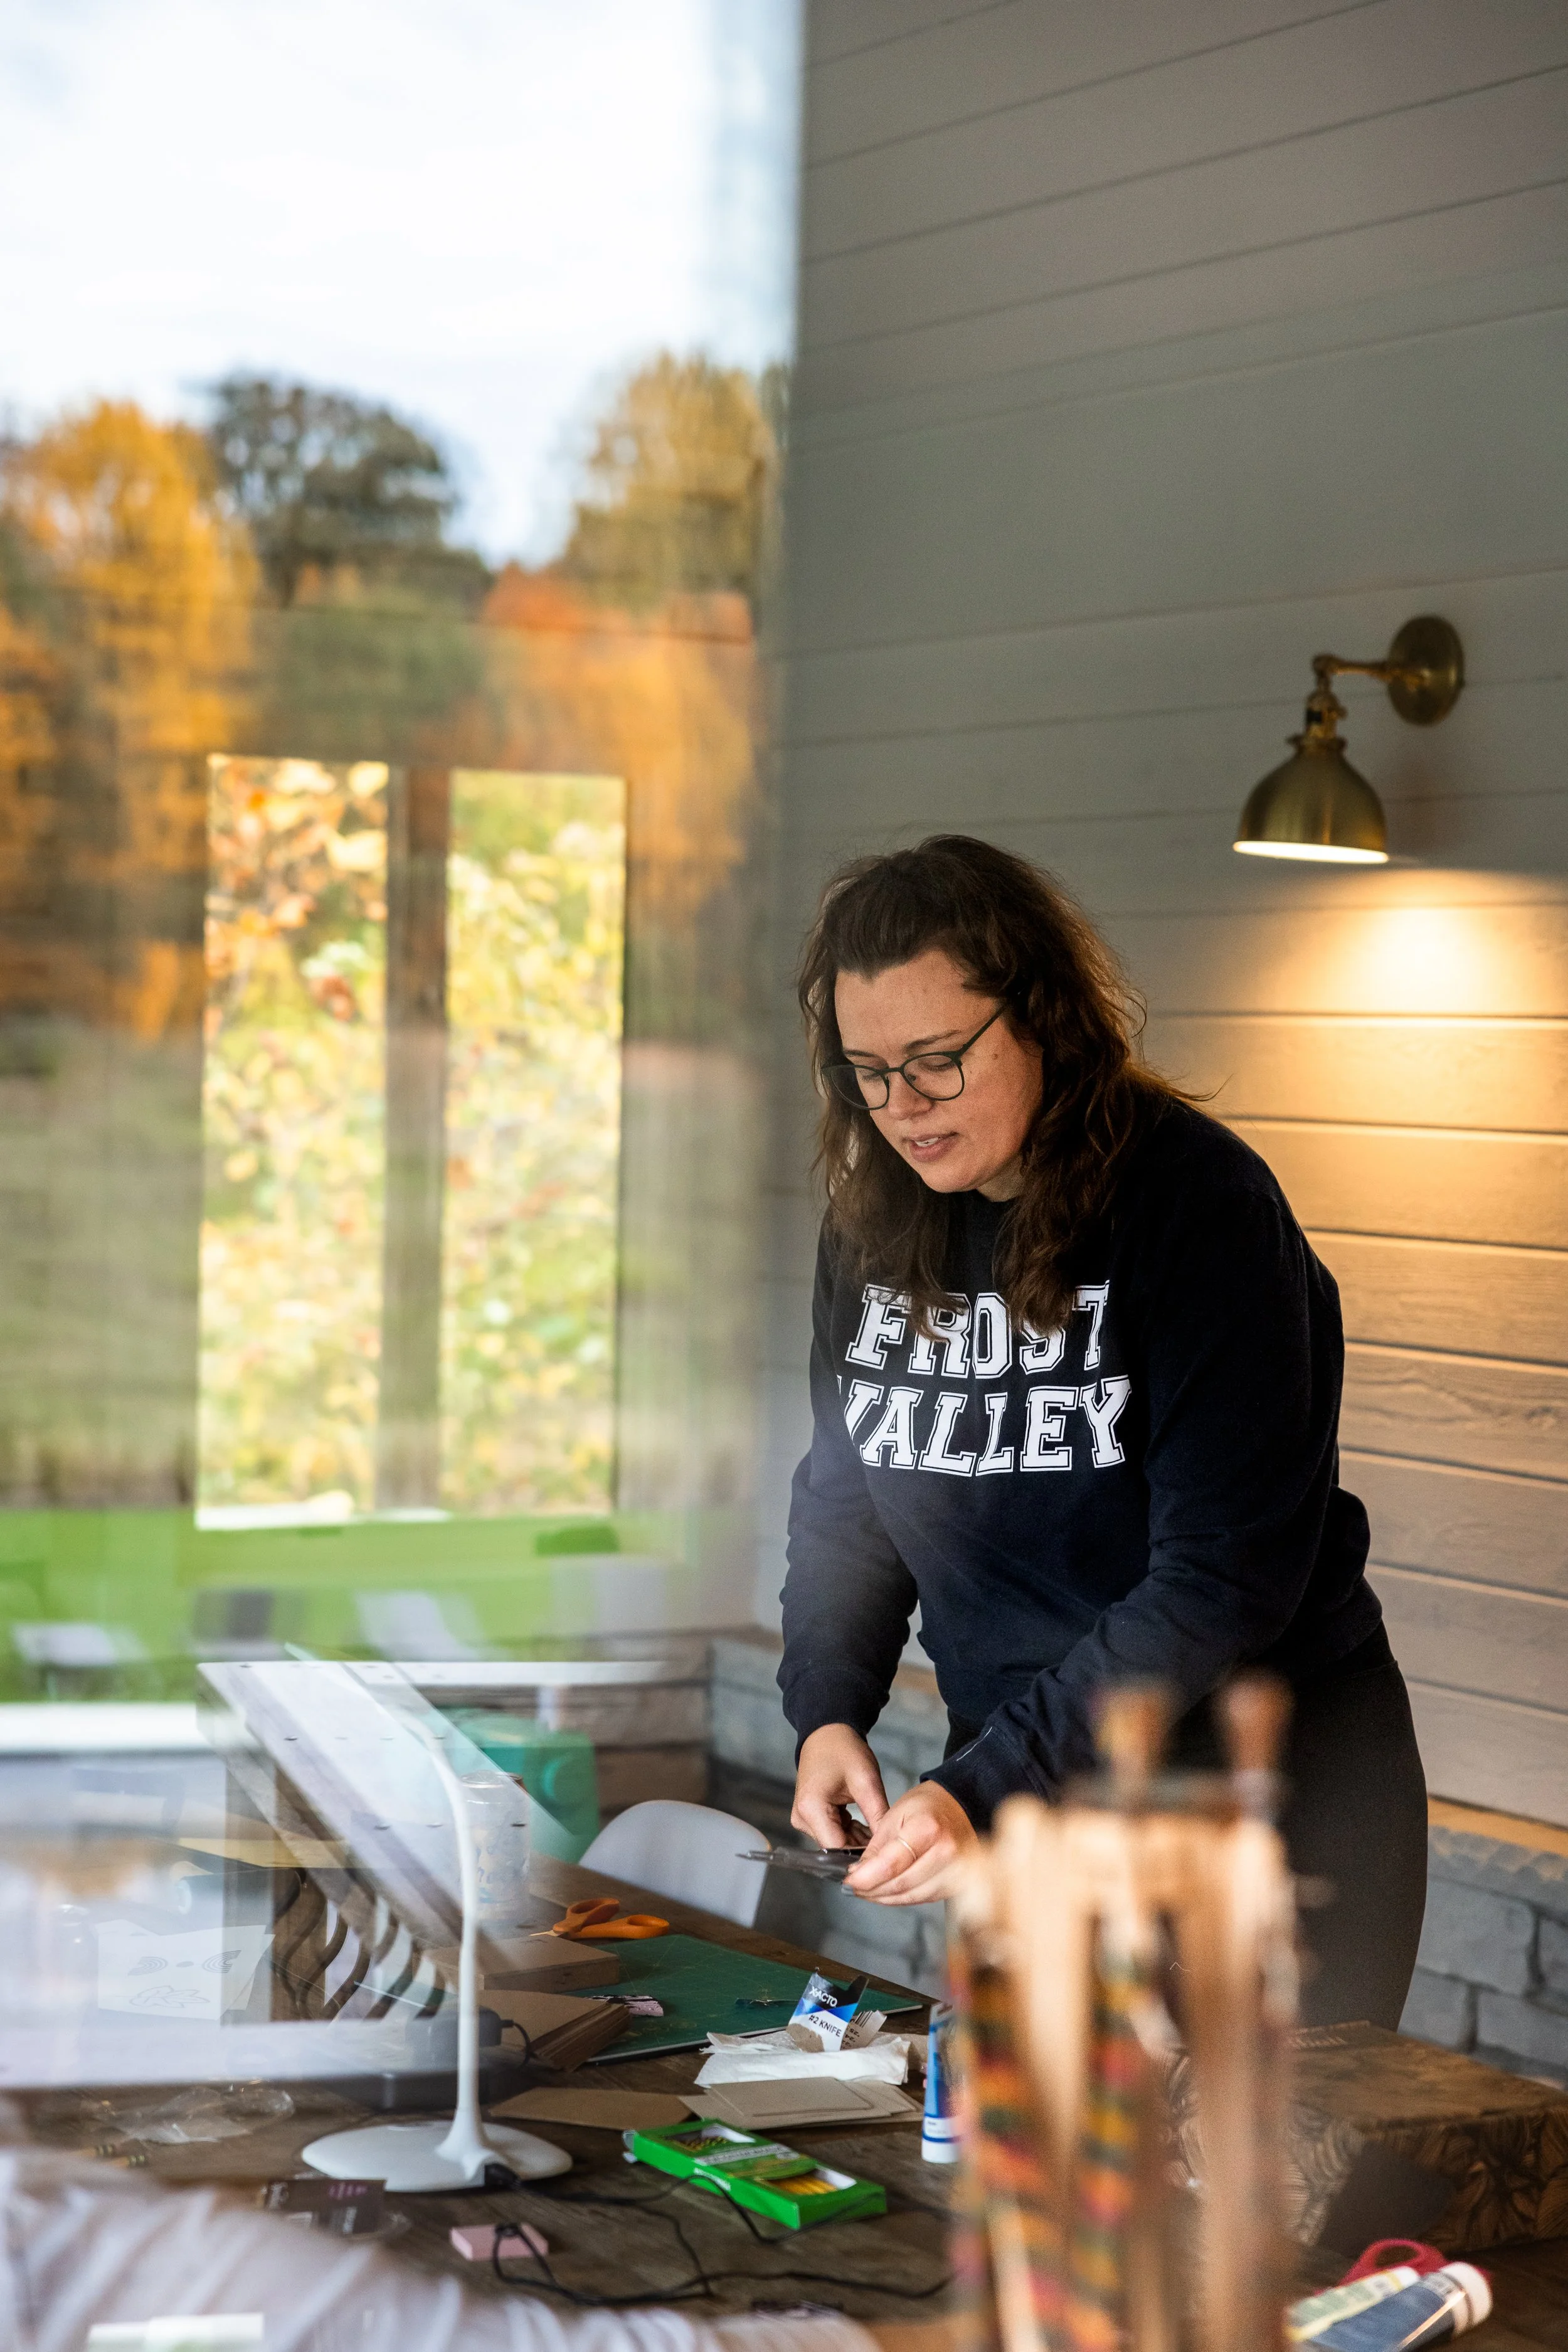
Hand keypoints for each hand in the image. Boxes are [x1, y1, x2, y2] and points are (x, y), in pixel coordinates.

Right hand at [791, 1723, 888, 1849]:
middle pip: (836, 1846)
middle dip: (863, 1846)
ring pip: (836, 1842)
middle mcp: (802, 1818)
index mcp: (812, 1809)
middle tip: (889, 1841)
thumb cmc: (844, 1750)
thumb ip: (878, 1816)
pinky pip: (833, 1833)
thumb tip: (890, 1846)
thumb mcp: (867, 1781)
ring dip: (858, 1838)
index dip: (862, 1855)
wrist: (827, 1733)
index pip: (837, 1848)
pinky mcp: (809, 1817)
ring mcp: (804, 1818)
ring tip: (880, 1827)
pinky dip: (851, 1831)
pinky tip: (867, 1823)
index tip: (885, 1854)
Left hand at [843, 1780, 976, 1905]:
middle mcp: (946, 1854)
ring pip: (910, 1897)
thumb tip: (859, 1873)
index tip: (848, 1879)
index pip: (890, 1865)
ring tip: (866, 1891)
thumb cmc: (928, 1806)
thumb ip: (877, 1846)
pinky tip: (886, 1892)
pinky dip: (900, 1898)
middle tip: (853, 1887)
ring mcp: (955, 1873)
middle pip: (900, 1885)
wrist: (960, 1807)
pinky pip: (922, 1899)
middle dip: (871, 1890)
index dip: (865, 1877)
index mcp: (928, 1830)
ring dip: (883, 1898)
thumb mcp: (895, 1814)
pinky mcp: (955, 1885)